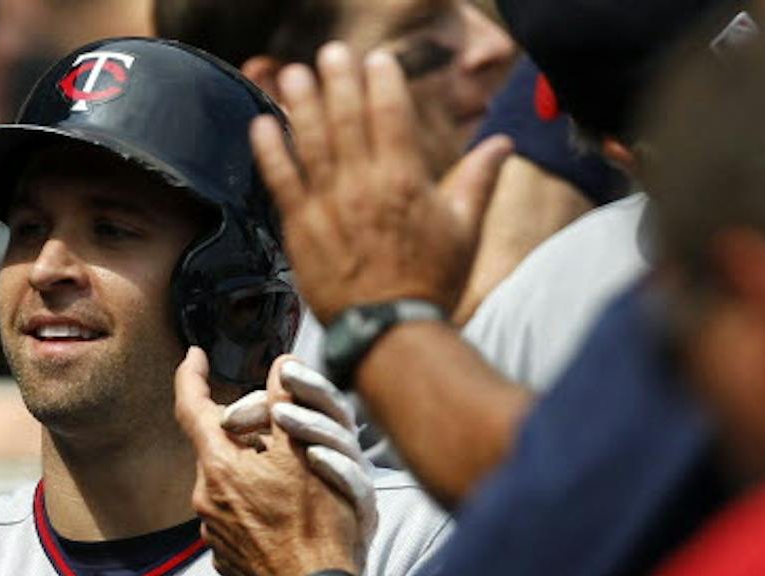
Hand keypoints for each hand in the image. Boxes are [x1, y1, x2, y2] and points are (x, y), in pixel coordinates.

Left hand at [182, 349, 360, 575]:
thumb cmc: (316, 524)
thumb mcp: (306, 453)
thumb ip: (287, 404)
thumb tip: (279, 366)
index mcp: (218, 467)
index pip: (191, 408)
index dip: (191, 376)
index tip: (194, 356)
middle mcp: (205, 500)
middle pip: (216, 448)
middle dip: (242, 431)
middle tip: (276, 426)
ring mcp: (213, 533)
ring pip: (228, 485)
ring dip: (252, 472)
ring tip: (292, 476)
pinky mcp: (226, 559)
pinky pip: (237, 519)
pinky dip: (257, 507)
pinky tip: (287, 516)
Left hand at [250, 45, 510, 324]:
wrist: (390, 333)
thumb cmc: (430, 284)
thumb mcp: (464, 229)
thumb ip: (478, 179)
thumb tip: (503, 144)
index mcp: (404, 180)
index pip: (390, 116)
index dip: (381, 83)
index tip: (375, 61)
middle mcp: (363, 186)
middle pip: (345, 120)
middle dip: (337, 82)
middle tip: (329, 53)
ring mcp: (328, 206)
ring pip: (310, 143)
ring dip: (300, 104)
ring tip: (292, 73)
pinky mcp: (300, 230)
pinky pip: (281, 181)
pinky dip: (271, 151)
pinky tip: (262, 124)